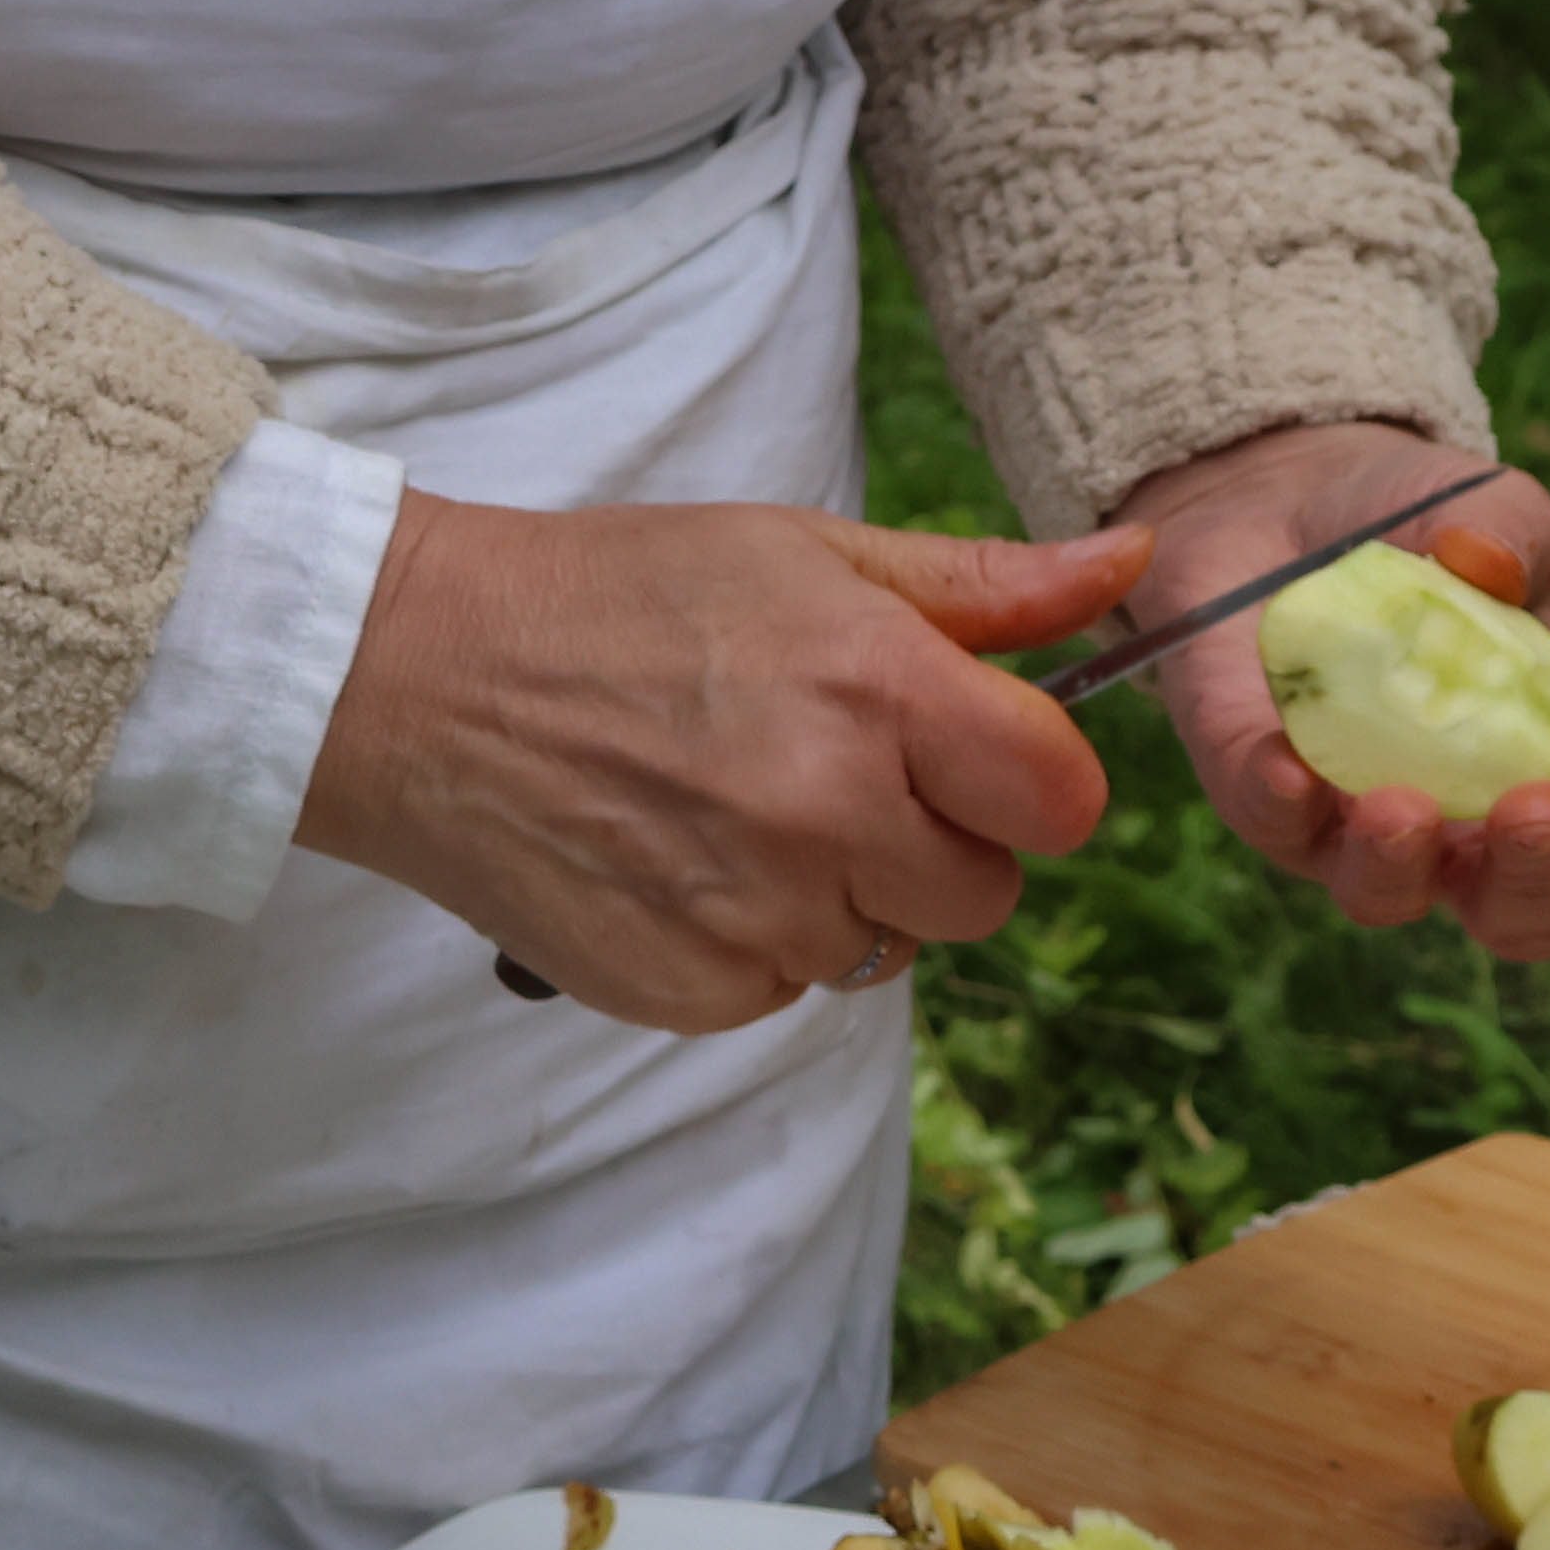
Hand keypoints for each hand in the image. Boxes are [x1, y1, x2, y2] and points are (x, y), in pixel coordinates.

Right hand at [297, 494, 1151, 1029]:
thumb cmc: (617, 600)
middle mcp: (828, 814)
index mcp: (877, 689)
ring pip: (882, 951)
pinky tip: (676, 865)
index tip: (972, 759)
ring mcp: (757, 917)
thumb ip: (980, 587)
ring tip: (729, 813)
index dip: (1029, 783)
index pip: (1058, 798)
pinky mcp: (692, 992)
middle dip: (932, 847)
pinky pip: (784, 992)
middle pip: (983, 895)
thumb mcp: (804, 556)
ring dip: (835, 899)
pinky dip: (749, 945)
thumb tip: (1127, 567)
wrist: (422, 684)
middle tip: (825, 778)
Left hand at [1114, 424, 1549, 955]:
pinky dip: (1281, 802)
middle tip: (1539, 810)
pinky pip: (1273, 824)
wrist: (1285, 510)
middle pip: (1522, 914)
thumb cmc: (1420, 526)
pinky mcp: (1264, 798)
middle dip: (1537, 880)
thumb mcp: (1490, 509)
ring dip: (1398, 865)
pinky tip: (1286, 766)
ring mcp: (1363, 828)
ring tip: (1400, 807)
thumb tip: (1490, 563)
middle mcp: (1474, 821)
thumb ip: (1515, 528)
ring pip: (1387, 898)